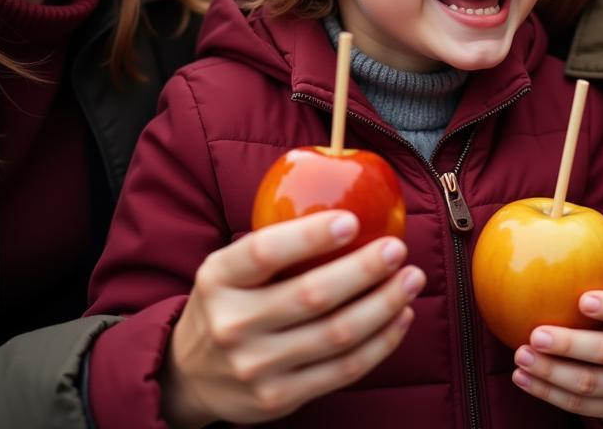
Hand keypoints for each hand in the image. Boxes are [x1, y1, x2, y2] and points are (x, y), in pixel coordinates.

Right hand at [160, 210, 425, 427]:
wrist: (190, 376)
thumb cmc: (227, 301)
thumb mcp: (230, 267)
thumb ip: (275, 245)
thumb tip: (348, 202)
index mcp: (219, 278)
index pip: (265, 252)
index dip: (310, 236)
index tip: (351, 220)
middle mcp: (233, 324)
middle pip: (311, 296)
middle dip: (364, 270)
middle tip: (397, 249)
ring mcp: (255, 367)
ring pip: (336, 335)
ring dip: (384, 305)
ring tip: (412, 279)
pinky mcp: (278, 399)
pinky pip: (342, 370)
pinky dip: (380, 343)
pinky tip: (400, 317)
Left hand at [511, 291, 602, 421]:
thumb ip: (596, 288)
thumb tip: (544, 254)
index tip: (582, 299)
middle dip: (568, 345)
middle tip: (535, 335)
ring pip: (590, 383)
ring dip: (550, 372)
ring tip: (521, 356)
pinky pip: (581, 405)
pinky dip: (548, 392)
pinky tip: (524, 378)